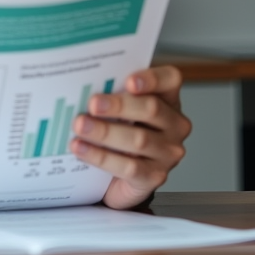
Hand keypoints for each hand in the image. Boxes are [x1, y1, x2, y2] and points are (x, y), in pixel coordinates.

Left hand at [68, 65, 190, 209]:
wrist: (118, 176)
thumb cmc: (119, 132)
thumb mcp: (118, 110)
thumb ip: (110, 94)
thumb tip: (81, 85)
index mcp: (167, 99)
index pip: (170, 80)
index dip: (152, 78)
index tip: (128, 81)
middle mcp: (174, 125)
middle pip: (151, 109)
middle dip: (119, 106)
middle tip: (93, 104)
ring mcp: (168, 153)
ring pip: (139, 140)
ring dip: (105, 132)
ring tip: (80, 126)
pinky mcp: (155, 176)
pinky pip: (128, 167)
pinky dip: (101, 157)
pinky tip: (81, 148)